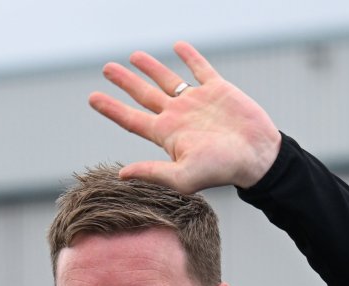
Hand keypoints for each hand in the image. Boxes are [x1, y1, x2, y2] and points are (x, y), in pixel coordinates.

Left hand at [88, 40, 280, 192]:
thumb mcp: (183, 177)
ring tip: (134, 56)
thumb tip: (121, 175)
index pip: (131, 119)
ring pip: (167, 79)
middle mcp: (178, 116)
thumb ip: (153, 173)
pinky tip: (178, 46)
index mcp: (167, 135)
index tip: (92, 97)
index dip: (111, 108)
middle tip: (107, 68)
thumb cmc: (222, 171)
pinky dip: (189, 56)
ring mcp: (197, 101)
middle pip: (144, 95)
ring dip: (150, 67)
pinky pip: (199, 68)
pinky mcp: (217, 89)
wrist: (257, 155)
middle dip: (125, 82)